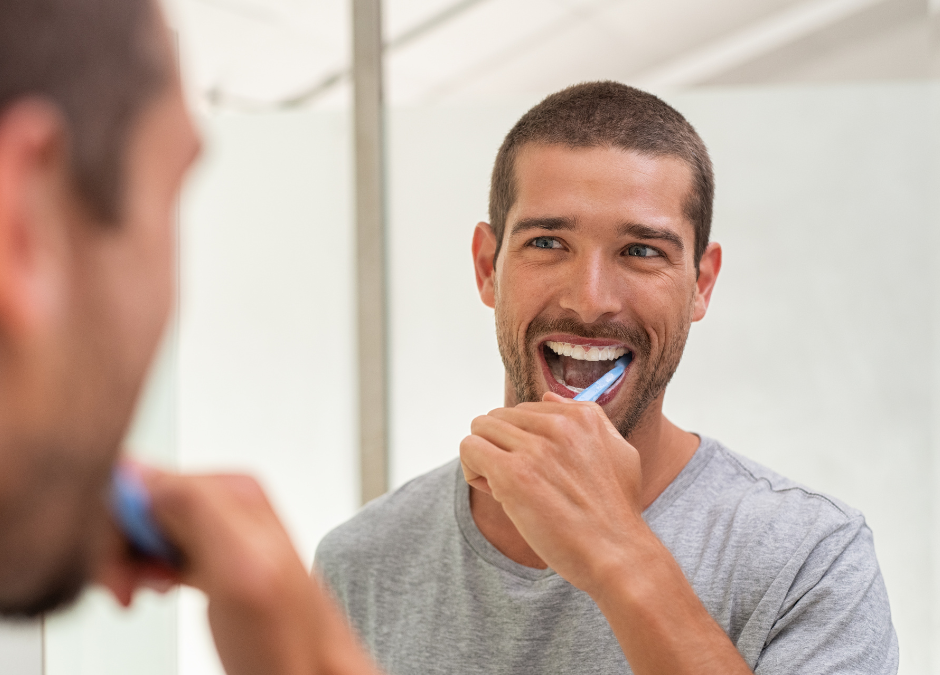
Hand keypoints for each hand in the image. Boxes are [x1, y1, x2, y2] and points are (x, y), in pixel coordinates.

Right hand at [97, 467, 379, 674]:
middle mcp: (226, 503)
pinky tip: (157, 590)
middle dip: (119, 547)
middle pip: (138, 503)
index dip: (115, 525)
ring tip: (141, 593)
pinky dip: (142, 571)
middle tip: (128, 589)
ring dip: (127, 563)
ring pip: (142, 528)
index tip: (119, 568)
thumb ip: (195, 509)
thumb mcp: (241, 565)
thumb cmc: (288, 637)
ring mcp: (218, 531)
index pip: (141, 479)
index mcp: (232, 489)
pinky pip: (156, 548)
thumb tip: (140, 472)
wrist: (309, 672)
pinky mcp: (210, 558)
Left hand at [459, 391, 645, 593]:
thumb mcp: (618, 452)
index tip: (536, 469)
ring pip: (480, 429)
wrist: (617, 554)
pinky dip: (472, 470)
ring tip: (505, 488)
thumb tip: (547, 397)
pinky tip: (495, 493)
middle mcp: (558, 425)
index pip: (525, 410)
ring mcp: (535, 448)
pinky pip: (470, 449)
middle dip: (500, 448)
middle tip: (519, 482)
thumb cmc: (616, 513)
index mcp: (582, 416)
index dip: (523, 441)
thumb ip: (587, 419)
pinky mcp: (513, 473)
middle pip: (499, 417)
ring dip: (485, 459)